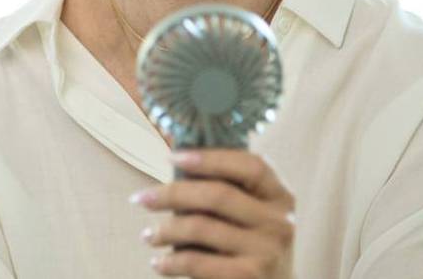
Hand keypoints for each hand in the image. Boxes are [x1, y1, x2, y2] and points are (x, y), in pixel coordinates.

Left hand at [131, 149, 294, 278]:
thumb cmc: (251, 248)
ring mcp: (267, 251)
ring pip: (201, 227)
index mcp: (280, 197)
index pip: (251, 166)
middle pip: (218, 195)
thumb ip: (226, 188)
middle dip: (172, 193)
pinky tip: (159, 263)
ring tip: (148, 236)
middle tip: (141, 198)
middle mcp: (280, 222)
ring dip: (165, 230)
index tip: (172, 156)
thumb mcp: (251, 215)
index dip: (211, 158)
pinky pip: (198, 262)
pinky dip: (171, 262)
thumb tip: (176, 157)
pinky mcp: (249, 277)